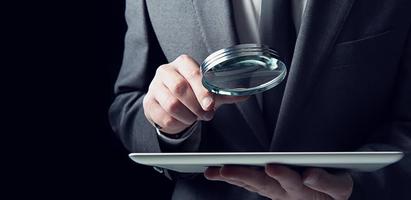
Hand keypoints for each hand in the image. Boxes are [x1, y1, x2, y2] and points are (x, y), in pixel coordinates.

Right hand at [143, 54, 247, 133]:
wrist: (169, 105)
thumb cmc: (191, 94)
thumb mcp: (208, 91)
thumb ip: (225, 91)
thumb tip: (245, 93)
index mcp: (182, 63)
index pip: (192, 72)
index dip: (202, 89)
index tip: (210, 104)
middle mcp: (165, 71)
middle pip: (180, 88)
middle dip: (197, 105)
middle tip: (207, 115)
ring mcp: (154, 87)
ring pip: (172, 104)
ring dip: (188, 116)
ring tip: (195, 118)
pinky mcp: (148, 103)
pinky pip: (163, 117)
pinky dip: (177, 123)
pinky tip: (183, 121)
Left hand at [205, 165, 352, 199]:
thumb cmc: (334, 194)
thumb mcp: (340, 189)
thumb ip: (327, 182)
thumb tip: (309, 174)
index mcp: (302, 191)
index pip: (291, 182)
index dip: (282, 175)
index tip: (271, 167)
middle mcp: (284, 193)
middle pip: (262, 184)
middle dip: (243, 176)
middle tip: (224, 170)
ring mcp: (274, 193)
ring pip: (251, 185)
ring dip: (233, 178)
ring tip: (213, 172)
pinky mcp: (269, 189)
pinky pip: (249, 185)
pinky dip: (234, 179)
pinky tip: (219, 174)